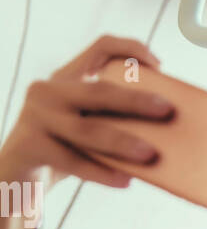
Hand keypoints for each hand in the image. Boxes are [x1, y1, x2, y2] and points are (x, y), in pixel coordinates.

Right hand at [0, 34, 174, 191]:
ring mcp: (36, 116)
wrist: (17, 178)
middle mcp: (49, 90)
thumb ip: (113, 121)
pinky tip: (125, 181)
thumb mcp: (87, 129)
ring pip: (87, 130)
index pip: (100, 47)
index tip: (160, 65)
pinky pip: (73, 160)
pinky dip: (101, 172)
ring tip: (150, 154)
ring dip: (122, 142)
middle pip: (99, 91)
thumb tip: (164, 134)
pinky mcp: (29, 144)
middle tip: (167, 110)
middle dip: (136, 100)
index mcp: (67, 78)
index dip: (131, 50)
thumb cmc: (64, 152)